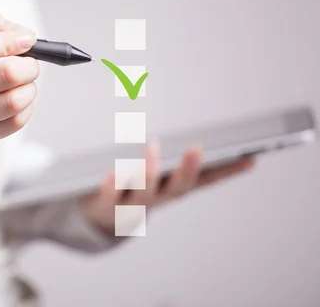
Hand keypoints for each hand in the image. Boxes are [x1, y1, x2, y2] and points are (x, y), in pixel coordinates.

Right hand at [0, 12, 38, 173]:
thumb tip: (21, 34)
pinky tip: (19, 100)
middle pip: (5, 75)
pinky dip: (26, 107)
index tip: (26, 39)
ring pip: (14, 101)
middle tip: (29, 62)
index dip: (9, 41)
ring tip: (25, 81)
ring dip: (29, 87)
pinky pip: (14, 123)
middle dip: (28, 65)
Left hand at [81, 142, 255, 234]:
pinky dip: (113, 183)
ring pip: (144, 190)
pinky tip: (116, 170)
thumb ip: (176, 156)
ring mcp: (131, 204)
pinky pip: (110, 195)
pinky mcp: (105, 204)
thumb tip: (198, 130)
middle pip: (177, 187)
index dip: (228, 171)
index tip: (249, 157)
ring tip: (153, 146)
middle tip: (198, 149)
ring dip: (150, 170)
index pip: (205, 181)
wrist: (101, 219)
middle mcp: (157, 198)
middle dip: (189, 169)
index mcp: (172, 188)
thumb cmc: (133, 188)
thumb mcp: (157, 174)